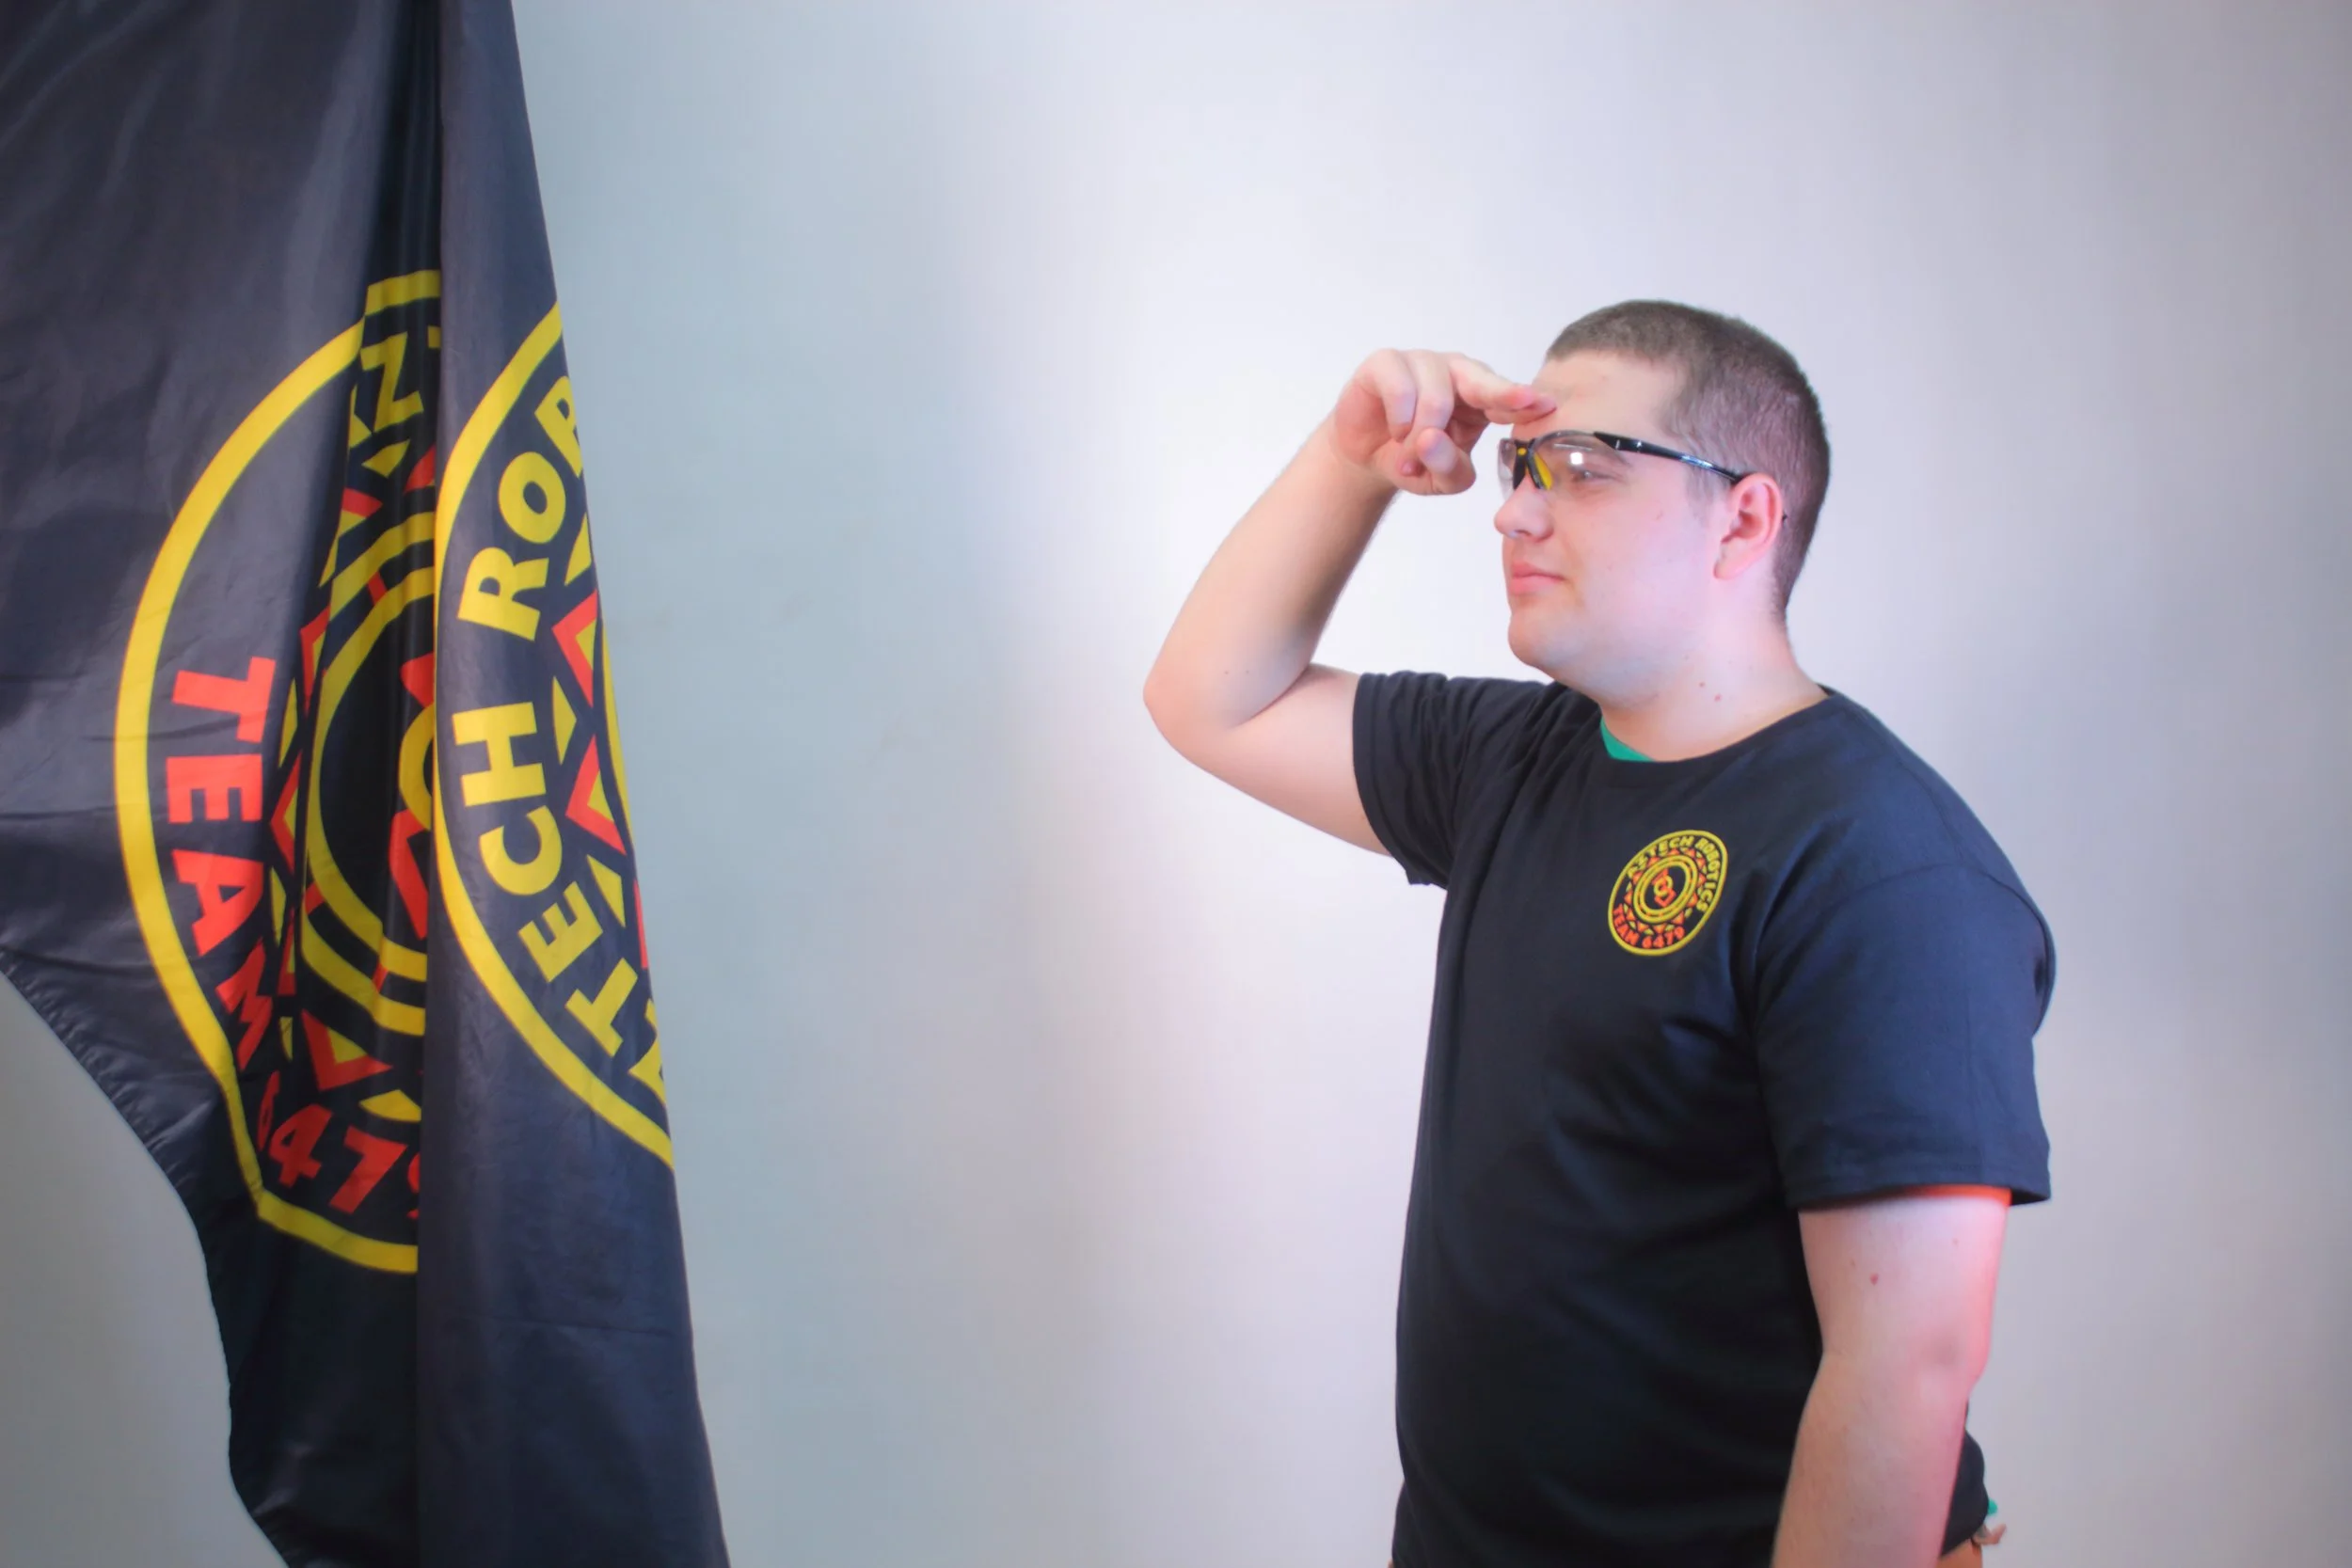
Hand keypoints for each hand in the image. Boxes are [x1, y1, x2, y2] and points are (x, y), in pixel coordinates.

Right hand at [1327, 349, 1554, 495]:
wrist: (1364, 457)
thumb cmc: (1412, 461)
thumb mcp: (1440, 480)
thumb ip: (1450, 468)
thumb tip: (1432, 438)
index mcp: (1480, 399)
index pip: (1507, 398)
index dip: (1523, 400)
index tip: (1547, 405)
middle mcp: (1455, 373)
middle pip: (1481, 379)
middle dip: (1503, 392)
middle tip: (1525, 401)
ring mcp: (1422, 363)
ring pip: (1435, 394)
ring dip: (1422, 435)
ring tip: (1409, 455)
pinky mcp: (1386, 362)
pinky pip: (1400, 386)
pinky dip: (1399, 418)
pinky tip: (1395, 432)